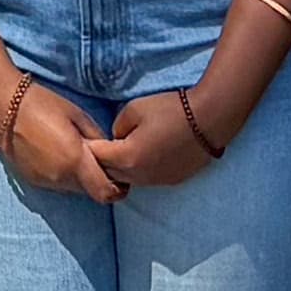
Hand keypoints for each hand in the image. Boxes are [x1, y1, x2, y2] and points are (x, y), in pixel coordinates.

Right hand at [0, 79, 121, 203]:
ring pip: (73, 189)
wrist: (2, 104)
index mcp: (75, 161)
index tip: (120, 176)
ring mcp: (44, 181)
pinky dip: (63, 174)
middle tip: (99, 160)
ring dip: (80, 177)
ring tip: (75, 154)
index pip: (105, 193)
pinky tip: (56, 154)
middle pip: (90, 192)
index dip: (117, 189)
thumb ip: (97, 138)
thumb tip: (109, 153)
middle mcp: (60, 177)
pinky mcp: (31, 179)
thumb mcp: (77, 115)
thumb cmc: (43, 104)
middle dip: (99, 180)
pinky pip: (56, 183)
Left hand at [90, 88, 228, 194]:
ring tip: (119, 151)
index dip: (88, 147)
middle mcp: (140, 175)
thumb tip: (116, 139)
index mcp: (127, 157)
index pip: (95, 157)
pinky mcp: (172, 181)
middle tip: (97, 148)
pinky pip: (146, 180)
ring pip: (128, 180)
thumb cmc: (171, 109)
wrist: (210, 118)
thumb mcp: (133, 110)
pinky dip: (139, 171)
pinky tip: (144, 155)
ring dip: (120, 168)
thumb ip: (117, 127)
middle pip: (108, 174)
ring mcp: (157, 181)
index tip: (81, 140)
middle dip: (100, 162)